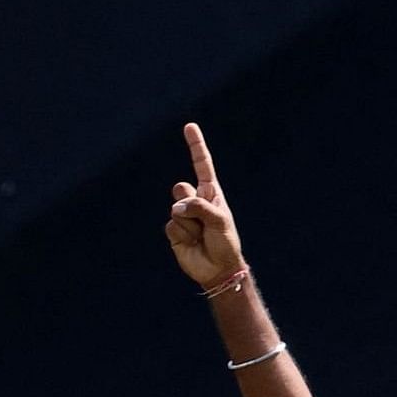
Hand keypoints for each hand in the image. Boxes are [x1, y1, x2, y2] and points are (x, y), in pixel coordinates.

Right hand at [165, 122, 246, 289]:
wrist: (218, 269)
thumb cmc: (225, 242)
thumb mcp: (220, 220)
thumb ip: (199, 208)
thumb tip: (176, 207)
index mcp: (210, 193)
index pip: (201, 164)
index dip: (195, 145)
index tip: (189, 127)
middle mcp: (195, 200)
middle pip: (181, 189)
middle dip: (191, 204)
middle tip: (204, 222)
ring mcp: (182, 215)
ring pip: (175, 208)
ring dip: (190, 224)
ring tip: (201, 235)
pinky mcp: (174, 230)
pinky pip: (171, 225)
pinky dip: (182, 235)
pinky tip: (192, 242)